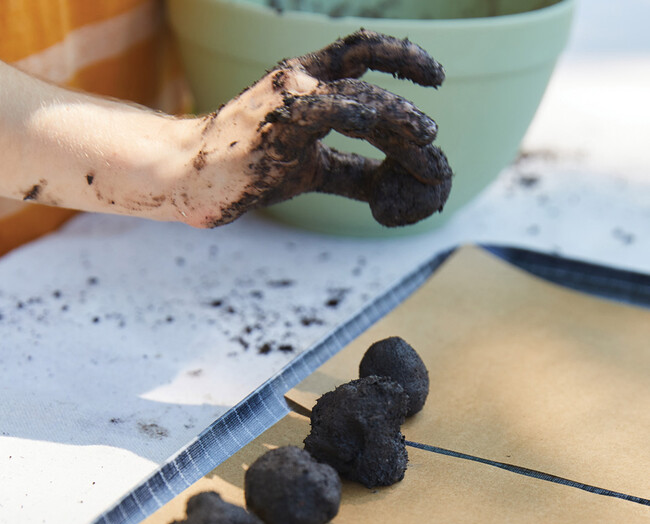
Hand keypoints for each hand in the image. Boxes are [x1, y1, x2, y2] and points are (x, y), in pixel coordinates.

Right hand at [175, 30, 451, 227]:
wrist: (190, 177)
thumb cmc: (250, 167)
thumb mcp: (313, 168)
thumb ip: (352, 171)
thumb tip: (392, 186)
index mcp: (305, 82)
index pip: (361, 53)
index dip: (402, 57)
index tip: (436, 77)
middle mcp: (297, 81)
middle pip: (367, 84)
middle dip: (407, 113)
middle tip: (434, 140)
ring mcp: (284, 101)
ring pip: (355, 99)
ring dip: (396, 118)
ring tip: (427, 139)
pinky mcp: (273, 129)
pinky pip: (325, 116)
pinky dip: (359, 120)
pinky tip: (384, 135)